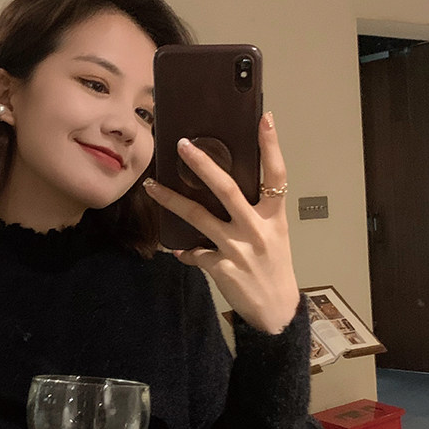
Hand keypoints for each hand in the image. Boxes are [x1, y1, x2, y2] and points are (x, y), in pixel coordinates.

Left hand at [144, 112, 299, 333]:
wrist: (276, 309)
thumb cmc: (275, 269)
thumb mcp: (274, 235)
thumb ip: (255, 214)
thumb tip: (226, 195)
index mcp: (273, 217)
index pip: (276, 175)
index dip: (271, 146)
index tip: (266, 118)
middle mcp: (256, 228)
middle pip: (226, 188)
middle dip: (203, 164)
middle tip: (182, 145)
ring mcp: (237, 248)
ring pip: (197, 216)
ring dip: (171, 201)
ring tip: (151, 186)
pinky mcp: (221, 267)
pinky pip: (194, 253)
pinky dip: (185, 251)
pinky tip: (179, 251)